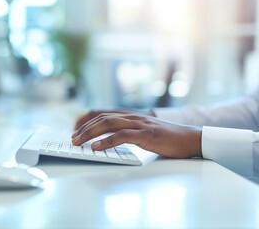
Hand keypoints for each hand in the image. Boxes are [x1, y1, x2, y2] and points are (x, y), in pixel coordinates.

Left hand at [72, 113, 201, 158]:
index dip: (88, 122)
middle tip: (72, 139)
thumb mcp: (143, 134)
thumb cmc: (167, 139)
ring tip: (78, 142)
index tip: (76, 132)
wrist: (190, 138)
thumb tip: (111, 141)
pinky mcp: (146, 134)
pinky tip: (97, 147)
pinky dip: (107, 141)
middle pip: (103, 119)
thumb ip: (129, 134)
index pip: (104, 115)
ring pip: (109, 124)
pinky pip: (122, 136)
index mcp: (131, 117)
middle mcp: (133, 117)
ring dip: (91, 133)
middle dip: (85, 129)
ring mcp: (139, 124)